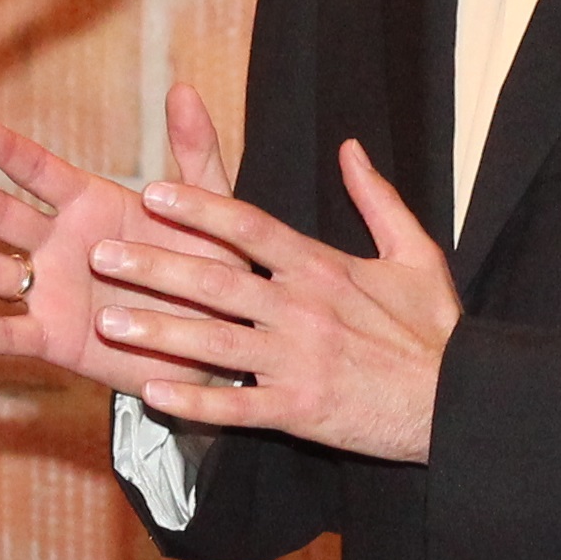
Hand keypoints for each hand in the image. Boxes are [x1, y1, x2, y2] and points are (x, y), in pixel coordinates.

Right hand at [0, 85, 243, 392]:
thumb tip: (186, 89)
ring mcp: (51, 292)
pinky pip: (10, 335)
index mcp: (91, 206)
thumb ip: (195, 154)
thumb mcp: (210, 210)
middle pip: (0, 215)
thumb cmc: (207, 270)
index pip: (41, 172)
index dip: (9, 152)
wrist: (217, 342)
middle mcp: (59, 245)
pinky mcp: (54, 339)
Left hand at [89, 138, 461, 463]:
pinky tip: (151, 394)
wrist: (459, 401)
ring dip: (157, 332)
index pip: (250, 227)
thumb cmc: (435, 329)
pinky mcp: (301, 411)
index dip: (199, 207)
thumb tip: (351, 147)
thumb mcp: (415, 253)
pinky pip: (236, 407)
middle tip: (100, 254)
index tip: (153, 192)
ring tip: (107, 322)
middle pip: (216, 281)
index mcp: (323, 268)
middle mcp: (303, 310)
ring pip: (213, 343)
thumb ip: (377, 198)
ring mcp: (298, 362)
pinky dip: (193, 402)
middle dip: (154, 266)